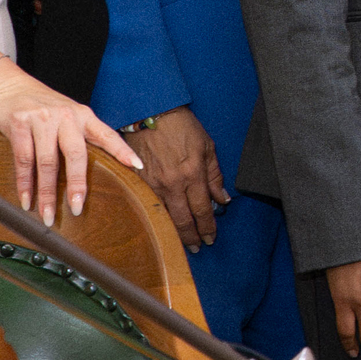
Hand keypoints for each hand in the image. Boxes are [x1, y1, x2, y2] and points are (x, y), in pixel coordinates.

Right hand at [0, 70, 137, 223]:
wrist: (5, 85)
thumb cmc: (39, 105)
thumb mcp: (65, 115)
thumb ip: (78, 136)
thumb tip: (93, 169)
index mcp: (82, 115)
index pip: (106, 134)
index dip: (122, 150)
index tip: (137, 166)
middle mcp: (65, 115)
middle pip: (75, 154)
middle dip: (77, 185)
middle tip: (76, 209)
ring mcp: (42, 118)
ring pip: (47, 162)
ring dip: (47, 193)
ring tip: (46, 215)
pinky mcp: (19, 122)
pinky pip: (24, 159)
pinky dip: (24, 184)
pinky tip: (26, 200)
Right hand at [130, 106, 224, 249]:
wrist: (151, 113)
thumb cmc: (181, 127)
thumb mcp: (207, 147)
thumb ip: (215, 176)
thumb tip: (222, 199)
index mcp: (192, 174)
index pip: (202, 211)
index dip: (207, 228)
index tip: (211, 237)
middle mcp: (173, 183)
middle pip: (183, 221)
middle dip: (192, 238)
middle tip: (198, 247)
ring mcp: (153, 184)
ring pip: (164, 218)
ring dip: (174, 233)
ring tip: (182, 242)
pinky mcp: (138, 181)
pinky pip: (149, 206)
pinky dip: (157, 218)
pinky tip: (162, 226)